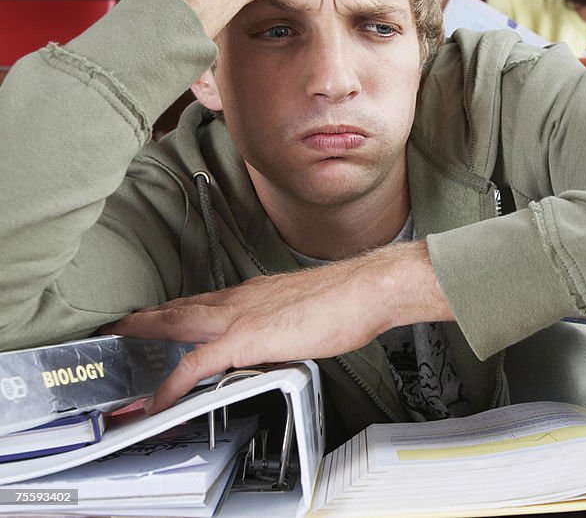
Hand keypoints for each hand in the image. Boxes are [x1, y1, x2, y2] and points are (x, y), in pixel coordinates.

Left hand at [107, 241, 452, 411]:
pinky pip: (196, 366)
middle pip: (179, 307)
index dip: (178, 309)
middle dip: (147, 318)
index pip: (205, 300)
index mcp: (256, 292)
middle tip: (120, 325)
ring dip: (145, 335)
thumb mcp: (307, 307)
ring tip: (118, 344)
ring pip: (176, 323)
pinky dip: (173, 383)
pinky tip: (159, 398)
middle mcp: (240, 299)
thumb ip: (286, 320)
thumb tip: (286, 334)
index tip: (161, 315)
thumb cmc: (349, 299)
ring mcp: (238, 317)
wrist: (364, 289)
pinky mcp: (243, 340)